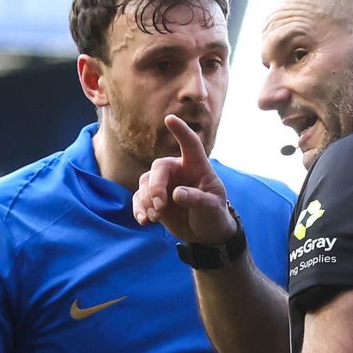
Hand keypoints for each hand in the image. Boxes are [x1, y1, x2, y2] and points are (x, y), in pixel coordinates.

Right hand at [132, 114, 235, 244]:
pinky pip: (139, 198)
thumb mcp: (211, 208)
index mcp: (196, 167)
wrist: (205, 233)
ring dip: (147, 200)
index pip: (190, 144)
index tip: (170, 119)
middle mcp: (178, 171)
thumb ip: (197, 199)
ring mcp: (163, 184)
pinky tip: (144, 221)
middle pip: (159, 168)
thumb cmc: (213, 215)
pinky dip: (139, 209)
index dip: (181, 131)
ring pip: (145, 182)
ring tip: (155, 218)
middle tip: (160, 206)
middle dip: (156, 186)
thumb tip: (176, 194)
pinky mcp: (153, 199)